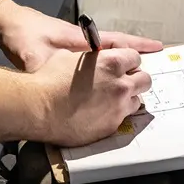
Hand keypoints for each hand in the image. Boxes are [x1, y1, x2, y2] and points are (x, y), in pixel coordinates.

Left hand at [0, 5, 162, 73]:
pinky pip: (93, 61)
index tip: (159, 48)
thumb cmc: (22, 35)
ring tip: (135, 77)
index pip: (117, 42)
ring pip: (106, 55)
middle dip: (135, 58)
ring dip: (121, 63)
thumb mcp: (34, 56)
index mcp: (82, 40)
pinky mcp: (67, 53)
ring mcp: (76, 46)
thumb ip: (47, 71)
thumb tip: (57, 88)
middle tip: (153, 71)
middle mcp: (84, 42)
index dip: (138, 46)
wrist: (5, 23)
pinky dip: (104, 68)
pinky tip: (105, 80)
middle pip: (117, 48)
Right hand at [31, 47, 150, 146]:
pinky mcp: (112, 126)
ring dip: (127, 98)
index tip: (121, 65)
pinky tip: (99, 113)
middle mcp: (120, 85)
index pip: (135, 57)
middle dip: (135, 79)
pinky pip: (122, 118)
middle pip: (145, 80)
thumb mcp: (69, 56)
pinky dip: (114, 114)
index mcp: (111, 63)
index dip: (127, 61)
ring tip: (110, 100)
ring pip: (137, 101)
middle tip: (122, 82)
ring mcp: (118, 108)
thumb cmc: (49, 80)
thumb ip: (90, 58)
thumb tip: (92, 59)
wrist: (38, 108)